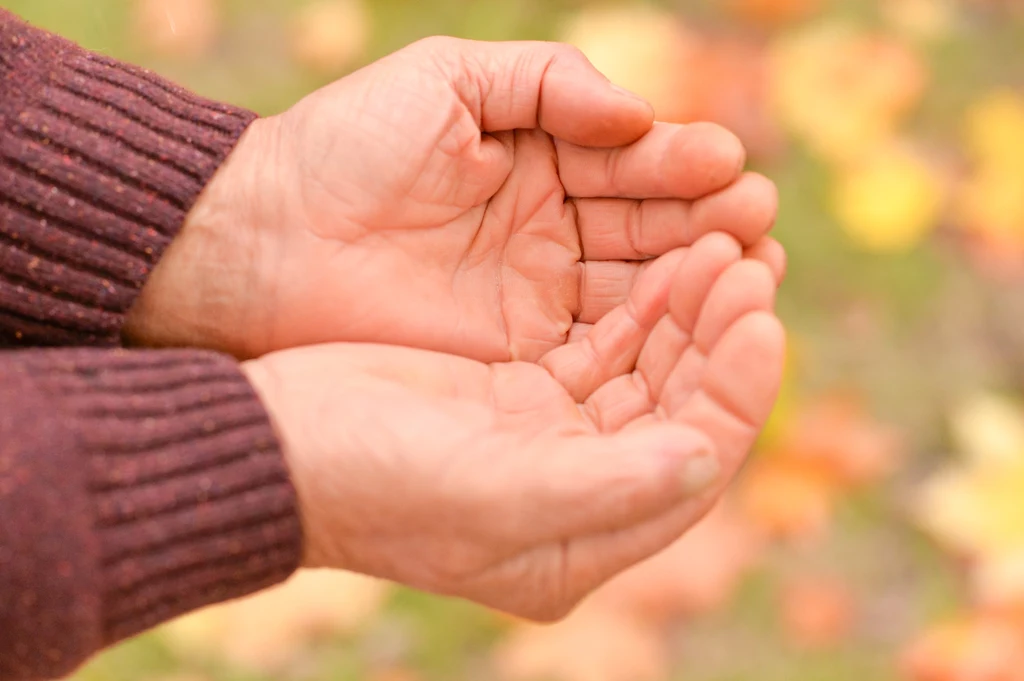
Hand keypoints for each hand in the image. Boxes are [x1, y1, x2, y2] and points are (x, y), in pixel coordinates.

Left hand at [126, 37, 780, 360]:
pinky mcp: (516, 353)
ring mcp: (535, 294)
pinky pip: (597, 341)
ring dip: (694, 278)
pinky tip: (694, 318)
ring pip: (634, 284)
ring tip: (752, 265)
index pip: (627, 160)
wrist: (261, 243)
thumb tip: (636, 112)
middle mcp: (547, 228)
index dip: (678, 164)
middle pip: (645, 224)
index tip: (728, 166)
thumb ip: (545, 81)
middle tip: (758, 218)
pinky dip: (648, 331)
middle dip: (704, 220)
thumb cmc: (343, 149)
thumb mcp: (445, 81)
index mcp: (536, 158)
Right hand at [242, 234, 783, 618]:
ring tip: (718, 246)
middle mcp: (578, 497)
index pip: (691, 467)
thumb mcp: (487, 493)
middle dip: (719, 338)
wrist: (277, 442)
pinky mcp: (524, 394)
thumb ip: (603, 488)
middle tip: (747, 260)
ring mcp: (552, 442)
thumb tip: (702, 460)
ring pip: (650, 373)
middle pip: (680, 412)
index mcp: (580, 545)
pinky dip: (640, 307)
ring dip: (687, 313)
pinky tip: (664, 260)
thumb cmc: (370, 479)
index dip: (737, 394)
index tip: (763, 317)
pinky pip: (605, 349)